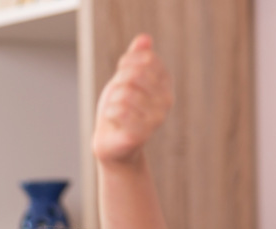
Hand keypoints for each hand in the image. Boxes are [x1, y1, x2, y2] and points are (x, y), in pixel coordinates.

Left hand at [92, 34, 172, 165]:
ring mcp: (156, 118)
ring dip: (112, 101)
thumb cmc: (119, 108)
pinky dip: (108, 113)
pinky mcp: (141, 134)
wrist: (112, 143)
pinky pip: (118, 111)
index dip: (126, 64)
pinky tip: (113, 121)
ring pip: (124, 93)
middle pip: (135, 74)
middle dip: (118, 83)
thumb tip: (144, 39)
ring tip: (115, 111)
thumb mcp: (126, 78)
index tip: (121, 77)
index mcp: (166, 83)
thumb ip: (135, 58)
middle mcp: (166, 100)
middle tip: (117, 97)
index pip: (146, 58)